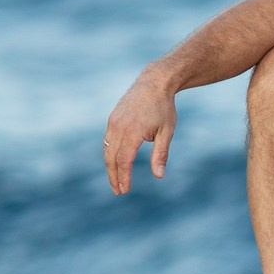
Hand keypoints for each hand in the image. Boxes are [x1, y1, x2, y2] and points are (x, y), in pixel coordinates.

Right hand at [103, 71, 177, 193]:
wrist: (154, 82)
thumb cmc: (164, 107)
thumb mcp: (167, 132)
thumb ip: (160, 154)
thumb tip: (159, 176)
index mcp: (133, 131)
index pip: (124, 161)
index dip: (124, 177)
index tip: (125, 190)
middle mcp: (119, 127)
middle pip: (111, 158)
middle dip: (113, 176)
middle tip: (118, 191)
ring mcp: (113, 121)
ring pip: (107, 149)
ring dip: (110, 166)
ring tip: (116, 180)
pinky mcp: (112, 117)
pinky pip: (107, 139)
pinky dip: (109, 153)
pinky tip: (115, 161)